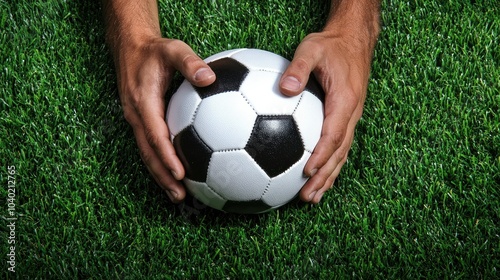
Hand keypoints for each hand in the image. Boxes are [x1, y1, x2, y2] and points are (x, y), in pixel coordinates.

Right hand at [115, 37, 214, 202]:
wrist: (129, 46)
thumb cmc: (153, 49)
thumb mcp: (172, 49)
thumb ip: (190, 62)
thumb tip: (209, 77)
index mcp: (142, 103)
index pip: (155, 136)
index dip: (167, 156)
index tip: (181, 174)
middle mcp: (136, 116)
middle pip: (148, 153)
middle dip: (162, 177)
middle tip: (180, 197)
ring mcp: (136, 120)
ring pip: (147, 154)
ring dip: (161, 175)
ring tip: (178, 196)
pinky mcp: (140, 120)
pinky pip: (149, 146)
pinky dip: (161, 162)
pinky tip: (176, 173)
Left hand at [280, 31, 372, 203]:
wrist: (354, 40)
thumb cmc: (331, 46)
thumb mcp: (312, 48)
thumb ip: (298, 67)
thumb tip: (284, 88)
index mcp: (345, 101)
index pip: (334, 134)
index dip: (321, 155)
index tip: (307, 171)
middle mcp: (351, 113)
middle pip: (339, 152)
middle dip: (324, 176)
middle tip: (307, 196)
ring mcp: (351, 118)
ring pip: (341, 154)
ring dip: (328, 177)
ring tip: (313, 198)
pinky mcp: (346, 118)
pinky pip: (339, 146)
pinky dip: (330, 165)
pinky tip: (318, 177)